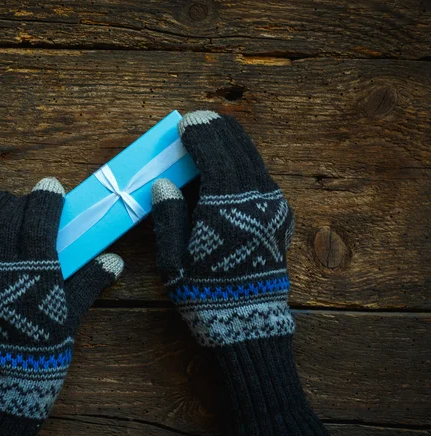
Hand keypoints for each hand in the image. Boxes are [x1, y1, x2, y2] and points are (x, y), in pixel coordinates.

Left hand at [0, 178, 122, 435]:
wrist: (4, 374)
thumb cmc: (44, 341)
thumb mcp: (71, 310)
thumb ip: (91, 280)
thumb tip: (115, 260)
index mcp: (35, 267)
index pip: (38, 218)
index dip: (46, 198)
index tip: (52, 186)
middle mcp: (1, 263)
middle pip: (8, 215)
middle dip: (21, 201)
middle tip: (30, 198)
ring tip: (5, 205)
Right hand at [151, 111, 294, 346]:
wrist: (247, 322)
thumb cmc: (205, 293)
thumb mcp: (174, 260)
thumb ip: (169, 216)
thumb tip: (165, 183)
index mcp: (226, 206)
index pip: (213, 154)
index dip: (198, 134)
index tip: (185, 122)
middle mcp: (256, 199)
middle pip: (238, 149)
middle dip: (218, 130)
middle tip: (200, 119)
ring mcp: (274, 207)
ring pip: (254, 160)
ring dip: (234, 143)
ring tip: (217, 131)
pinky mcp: (281, 217)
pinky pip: (263, 176)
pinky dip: (246, 161)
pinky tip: (234, 161)